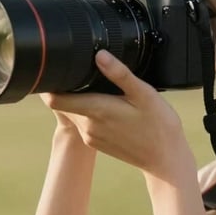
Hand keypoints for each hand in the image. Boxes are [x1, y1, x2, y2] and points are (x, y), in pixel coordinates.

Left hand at [41, 51, 193, 181]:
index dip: (50, 83)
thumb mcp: (145, 94)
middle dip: (67, 88)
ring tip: (97, 87)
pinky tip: (106, 105)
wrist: (165, 159)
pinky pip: (83, 123)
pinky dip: (88, 112)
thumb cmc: (159, 127)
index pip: (54, 99)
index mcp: (96, 111)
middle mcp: (88, 126)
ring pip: (73, 112)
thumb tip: (100, 55)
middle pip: (62, 103)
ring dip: (79, 100)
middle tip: (82, 72)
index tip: (57, 69)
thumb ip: (120, 74)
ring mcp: (91, 137)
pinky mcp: (96, 143)